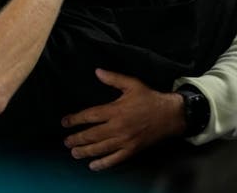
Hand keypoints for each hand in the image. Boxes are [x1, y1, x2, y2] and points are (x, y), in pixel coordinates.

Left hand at [61, 68, 184, 170]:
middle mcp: (118, 127)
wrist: (171, 115)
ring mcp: (125, 140)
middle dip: (77, 139)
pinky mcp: (133, 149)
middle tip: (66, 141)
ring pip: (101, 148)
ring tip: (74, 153)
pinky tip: (93, 166)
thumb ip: (113, 79)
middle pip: (92, 135)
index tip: (65, 122)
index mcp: (115, 110)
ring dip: (85, 151)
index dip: (75, 119)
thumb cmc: (150, 98)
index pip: (90, 116)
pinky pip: (116, 159)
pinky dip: (103, 163)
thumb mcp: (132, 84)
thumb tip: (97, 71)